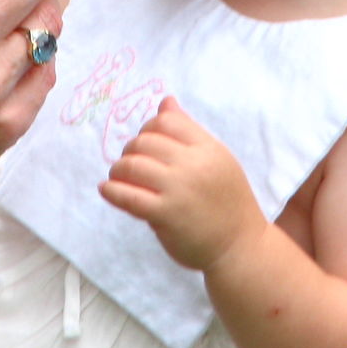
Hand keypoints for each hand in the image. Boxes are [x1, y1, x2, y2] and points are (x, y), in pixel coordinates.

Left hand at [99, 96, 266, 270]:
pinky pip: (129, 196)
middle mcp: (194, 164)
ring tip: (118, 176)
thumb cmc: (228, 201)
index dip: (149, 128)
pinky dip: (112, 190)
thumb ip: (189, 131)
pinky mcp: (166, 215)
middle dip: (131, 149)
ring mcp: (179, 190)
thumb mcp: (217, 158)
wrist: (240, 245)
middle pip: (146, 141)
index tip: (146, 143)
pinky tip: (106, 189)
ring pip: (133, 165)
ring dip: (118, 169)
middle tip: (131, 163)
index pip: (166, 121)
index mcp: (208, 148)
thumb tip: (166, 102)